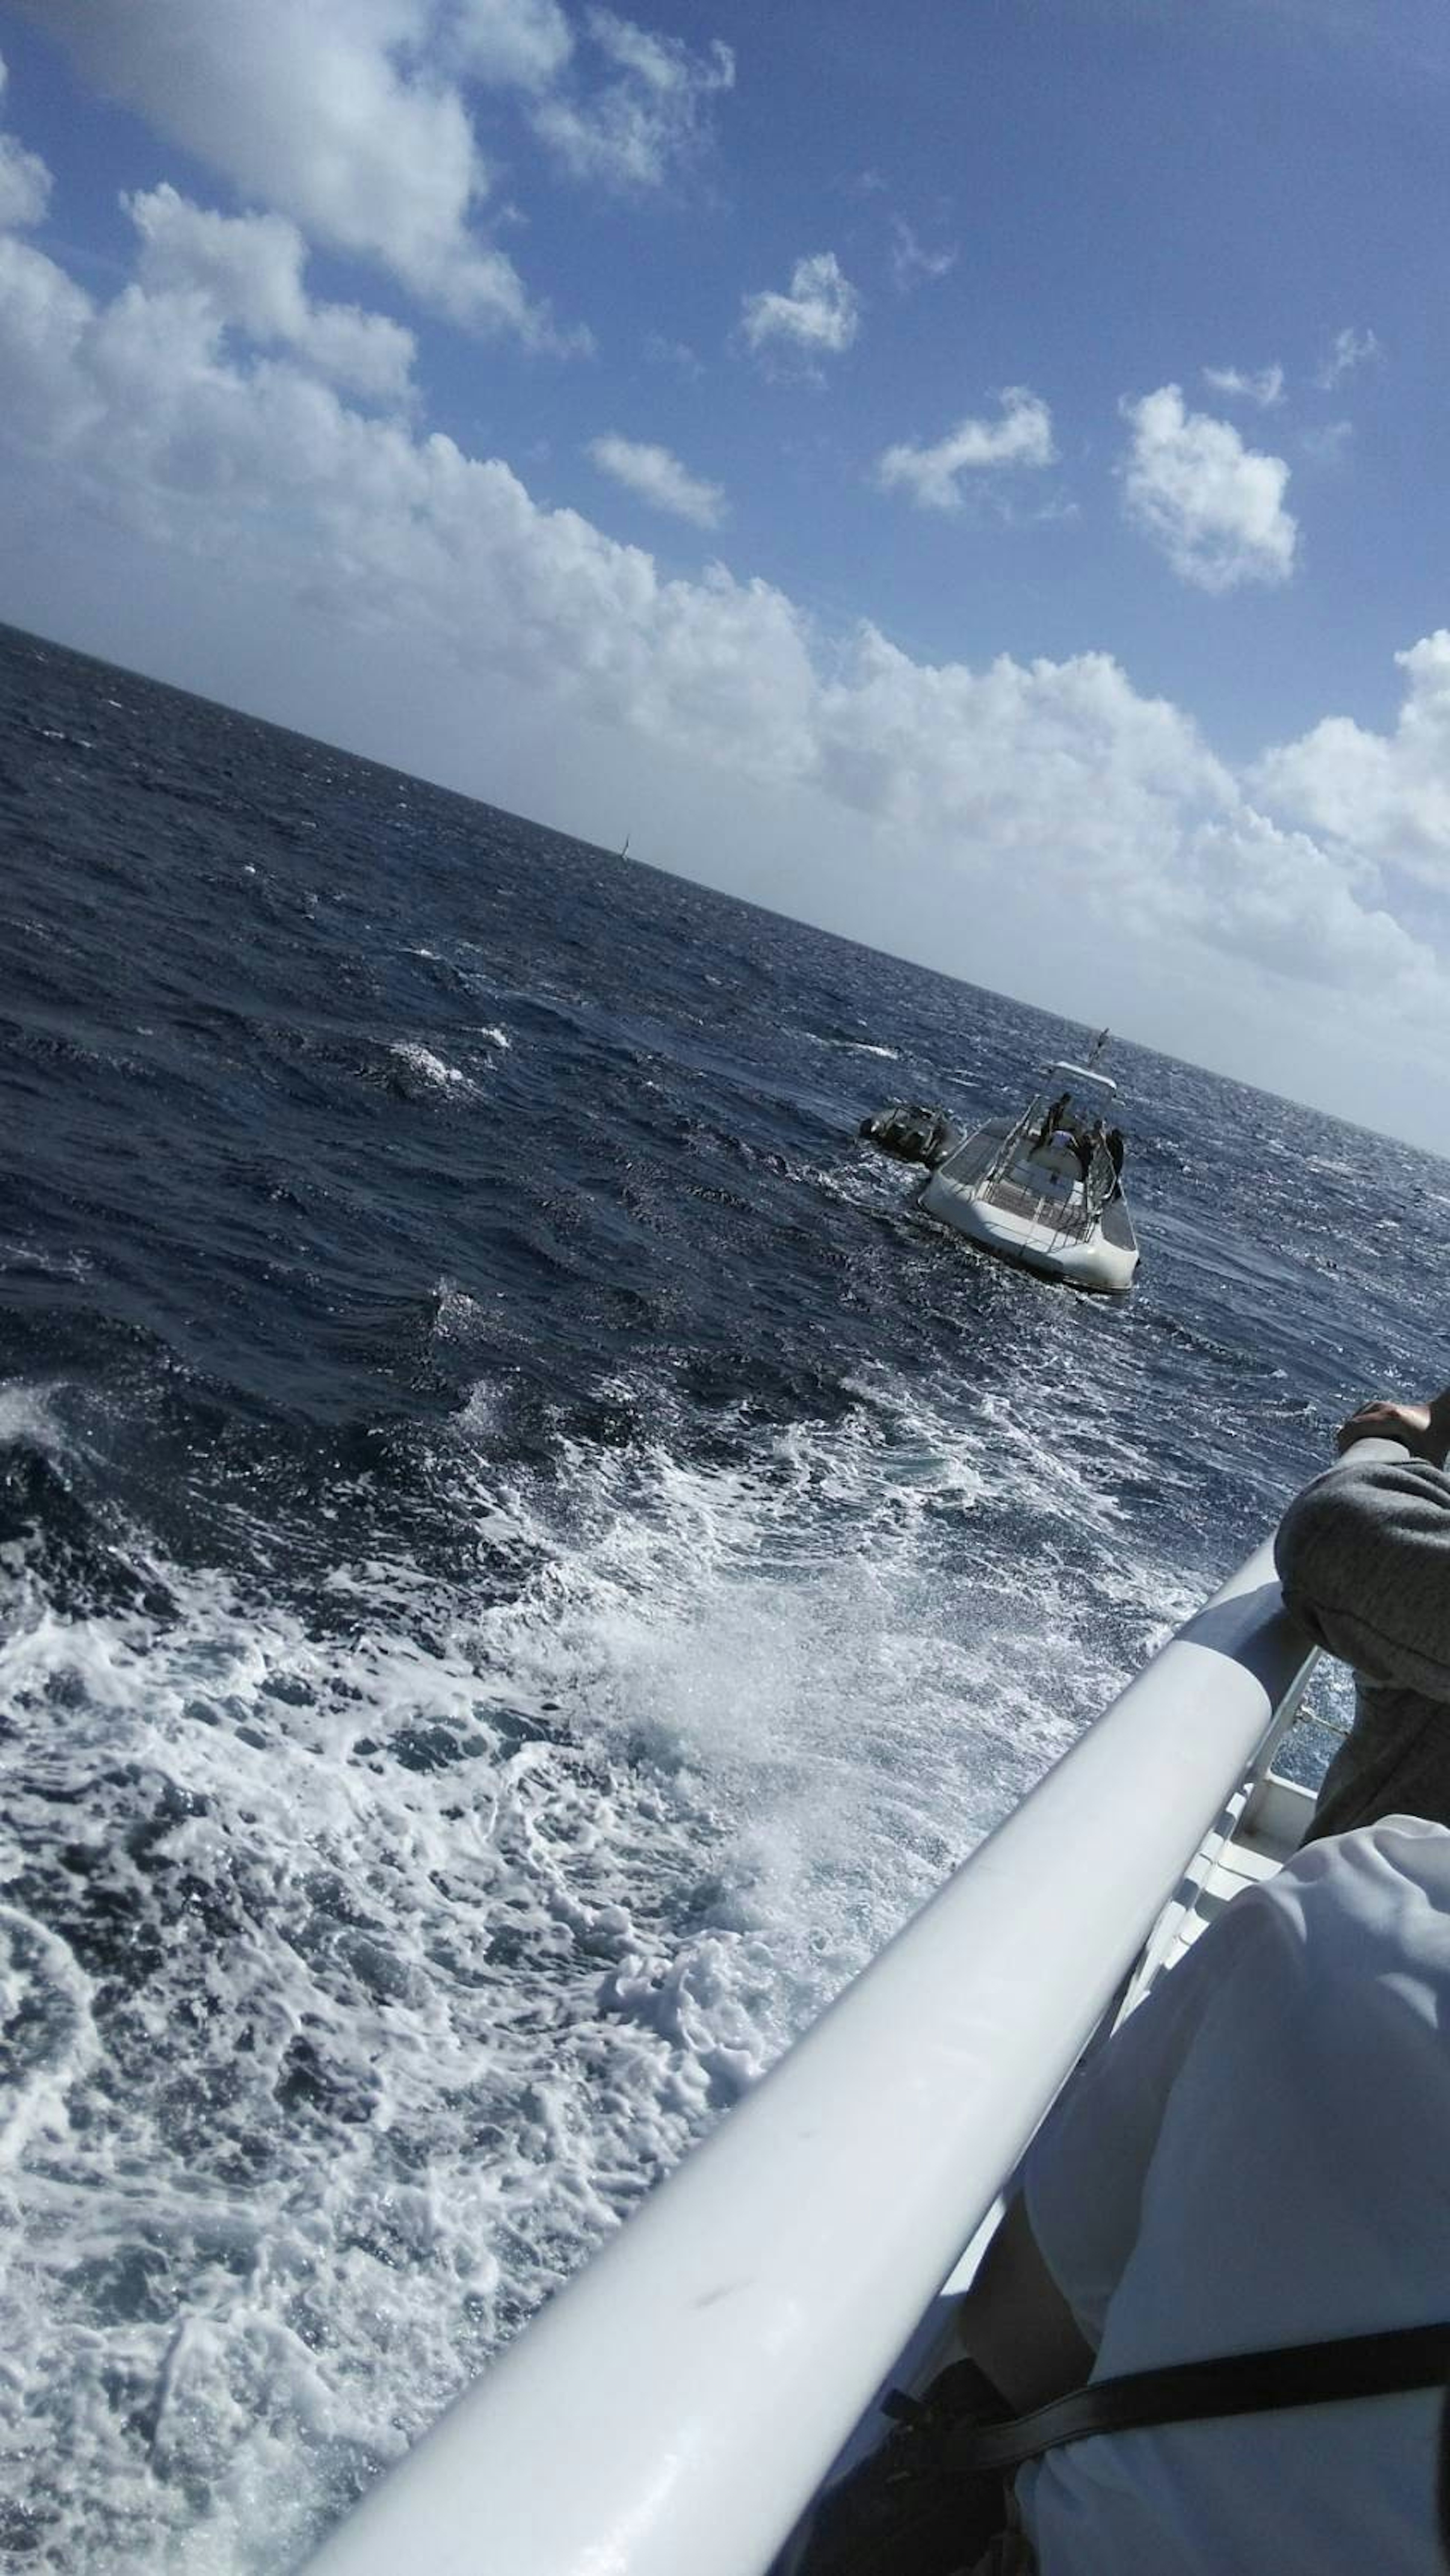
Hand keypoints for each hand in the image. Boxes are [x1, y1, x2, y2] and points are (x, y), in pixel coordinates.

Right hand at [1335, 1396, 1449, 1468]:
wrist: (1441, 1418)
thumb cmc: (1435, 1443)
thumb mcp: (1426, 1461)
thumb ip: (1410, 1473)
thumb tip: (1391, 1491)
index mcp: (1390, 1418)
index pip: (1351, 1430)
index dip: (1344, 1449)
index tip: (1351, 1466)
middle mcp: (1380, 1407)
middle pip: (1347, 1429)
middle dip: (1346, 1449)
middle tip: (1356, 1467)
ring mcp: (1375, 1404)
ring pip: (1349, 1426)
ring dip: (1350, 1443)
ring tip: (1362, 1459)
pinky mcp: (1373, 1406)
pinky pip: (1354, 1423)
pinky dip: (1355, 1436)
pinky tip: (1365, 1448)